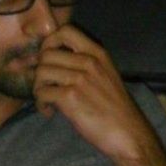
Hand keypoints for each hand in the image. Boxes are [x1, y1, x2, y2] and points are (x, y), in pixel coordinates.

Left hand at [33, 25, 165, 165]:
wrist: (128, 133)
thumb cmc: (116, 109)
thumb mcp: (106, 76)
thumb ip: (85, 66)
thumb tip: (55, 63)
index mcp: (98, 53)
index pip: (65, 31)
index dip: (49, 42)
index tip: (47, 58)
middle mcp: (88, 62)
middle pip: (46, 53)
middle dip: (39, 71)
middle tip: (45, 86)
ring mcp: (79, 78)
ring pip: (41, 72)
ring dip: (38, 88)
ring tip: (46, 101)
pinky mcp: (70, 97)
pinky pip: (42, 93)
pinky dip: (41, 104)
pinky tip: (49, 112)